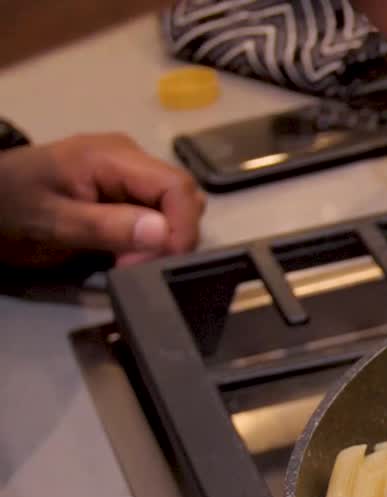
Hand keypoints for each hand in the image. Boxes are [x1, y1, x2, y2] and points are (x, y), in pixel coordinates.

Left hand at [0, 133, 204, 268]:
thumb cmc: (10, 210)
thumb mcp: (51, 223)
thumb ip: (106, 227)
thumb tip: (164, 233)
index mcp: (112, 156)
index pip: (177, 187)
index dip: (181, 227)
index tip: (155, 261)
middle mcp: (129, 156)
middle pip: (182, 196)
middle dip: (172, 236)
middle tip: (134, 264)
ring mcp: (128, 170)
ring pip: (174, 205)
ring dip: (162, 238)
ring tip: (126, 259)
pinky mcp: (124, 186)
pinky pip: (156, 210)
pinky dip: (150, 236)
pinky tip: (124, 250)